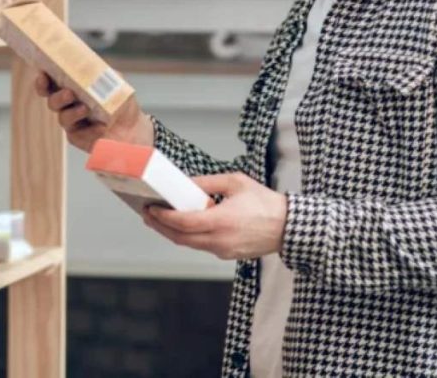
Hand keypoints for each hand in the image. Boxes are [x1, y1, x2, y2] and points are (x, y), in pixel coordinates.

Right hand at [34, 72, 153, 151]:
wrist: (134, 127)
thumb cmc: (121, 104)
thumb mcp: (116, 83)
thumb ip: (103, 73)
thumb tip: (94, 65)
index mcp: (72, 89)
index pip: (51, 84)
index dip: (43, 81)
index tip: (43, 74)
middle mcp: (68, 106)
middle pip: (52, 102)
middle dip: (58, 97)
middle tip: (69, 94)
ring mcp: (72, 123)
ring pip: (63, 118)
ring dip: (73, 112)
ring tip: (86, 109)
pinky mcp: (79, 138)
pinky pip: (78, 134)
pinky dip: (90, 130)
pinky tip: (101, 127)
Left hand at [142, 173, 287, 260]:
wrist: (288, 227)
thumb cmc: (265, 202)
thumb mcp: (236, 182)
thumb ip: (208, 183)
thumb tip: (186, 184)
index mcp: (221, 220)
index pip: (183, 223)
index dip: (163, 217)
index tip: (150, 208)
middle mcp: (219, 240)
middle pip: (180, 238)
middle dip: (160, 226)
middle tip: (147, 214)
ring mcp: (223, 251)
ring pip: (189, 244)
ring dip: (172, 233)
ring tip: (160, 220)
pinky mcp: (228, 255)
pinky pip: (202, 246)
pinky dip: (190, 237)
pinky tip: (185, 226)